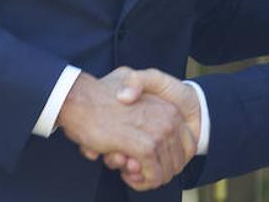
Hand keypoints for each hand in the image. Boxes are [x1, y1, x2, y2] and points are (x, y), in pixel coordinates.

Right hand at [56, 69, 194, 188]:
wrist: (80, 98)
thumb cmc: (101, 95)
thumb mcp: (129, 86)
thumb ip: (145, 105)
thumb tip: (149, 128)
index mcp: (169, 107)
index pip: (188, 145)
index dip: (169, 159)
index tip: (149, 160)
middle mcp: (169, 118)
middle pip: (176, 161)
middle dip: (157, 171)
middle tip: (134, 167)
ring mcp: (159, 132)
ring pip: (165, 171)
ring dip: (146, 178)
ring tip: (128, 170)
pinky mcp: (144, 146)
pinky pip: (153, 175)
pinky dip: (142, 181)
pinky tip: (127, 174)